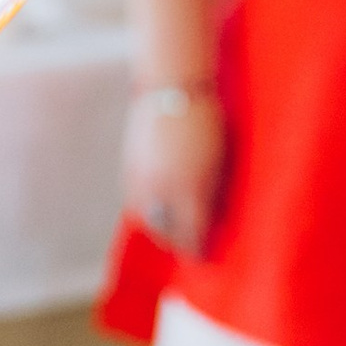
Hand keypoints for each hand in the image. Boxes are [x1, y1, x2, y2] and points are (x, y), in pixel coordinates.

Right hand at [120, 87, 224, 258]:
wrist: (171, 87)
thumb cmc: (207, 122)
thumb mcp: (217, 162)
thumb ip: (211, 194)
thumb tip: (209, 219)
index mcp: (189, 190)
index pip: (191, 235)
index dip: (198, 250)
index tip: (205, 258)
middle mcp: (161, 190)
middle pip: (166, 233)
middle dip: (177, 244)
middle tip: (189, 248)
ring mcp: (141, 179)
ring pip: (147, 220)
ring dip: (159, 230)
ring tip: (172, 232)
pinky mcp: (128, 168)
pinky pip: (134, 202)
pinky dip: (146, 211)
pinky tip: (156, 208)